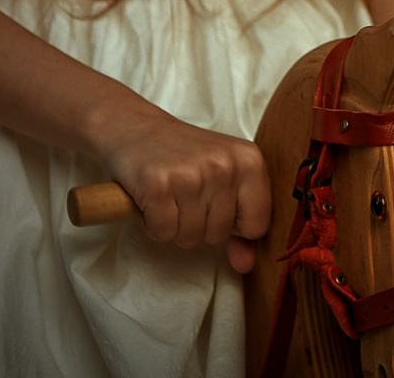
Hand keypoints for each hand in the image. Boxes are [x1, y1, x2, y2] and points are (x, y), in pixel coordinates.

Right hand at [96, 105, 272, 274]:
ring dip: (176, 226)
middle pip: (220, 235)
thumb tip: (246, 265)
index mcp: (250, 161)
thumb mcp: (222, 181)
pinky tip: (153, 200)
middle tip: (185, 196)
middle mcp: (225, 165)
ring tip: (170, 196)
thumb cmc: (184, 156)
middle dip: (199, 226)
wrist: (135, 129)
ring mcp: (192, 175)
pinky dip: (154, 225)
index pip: (258, 225)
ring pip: (191, 237)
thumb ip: (240, 225)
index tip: (216, 206)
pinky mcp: (158, 185)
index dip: (234, 227)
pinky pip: (163, 232)